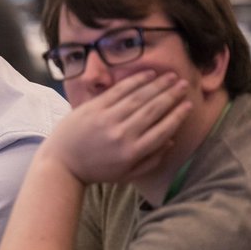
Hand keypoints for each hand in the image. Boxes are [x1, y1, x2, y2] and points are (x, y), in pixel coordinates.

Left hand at [39, 70, 191, 185]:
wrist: (61, 163)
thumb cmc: (96, 170)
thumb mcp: (126, 174)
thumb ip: (151, 160)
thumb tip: (171, 141)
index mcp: (133, 152)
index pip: (163, 129)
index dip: (178, 115)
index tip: (189, 104)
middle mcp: (123, 134)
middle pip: (154, 109)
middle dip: (171, 95)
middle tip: (184, 84)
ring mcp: (107, 119)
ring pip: (139, 97)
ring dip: (158, 84)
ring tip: (171, 76)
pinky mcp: (94, 107)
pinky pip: (119, 91)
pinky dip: (135, 81)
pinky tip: (148, 74)